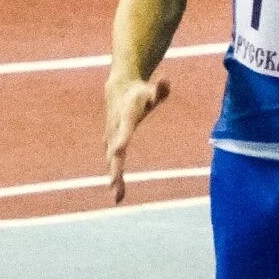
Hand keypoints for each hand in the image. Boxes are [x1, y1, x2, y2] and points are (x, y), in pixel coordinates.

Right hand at [103, 75, 169, 202]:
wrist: (117, 91)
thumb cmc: (139, 93)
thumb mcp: (151, 90)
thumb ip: (160, 90)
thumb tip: (166, 81)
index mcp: (125, 118)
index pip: (124, 129)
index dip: (121, 138)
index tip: (118, 150)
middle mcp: (115, 130)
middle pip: (115, 151)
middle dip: (114, 167)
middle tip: (113, 183)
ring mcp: (112, 139)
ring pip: (112, 162)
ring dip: (115, 179)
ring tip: (117, 197)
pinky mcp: (111, 146)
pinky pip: (114, 165)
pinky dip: (116, 180)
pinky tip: (119, 196)